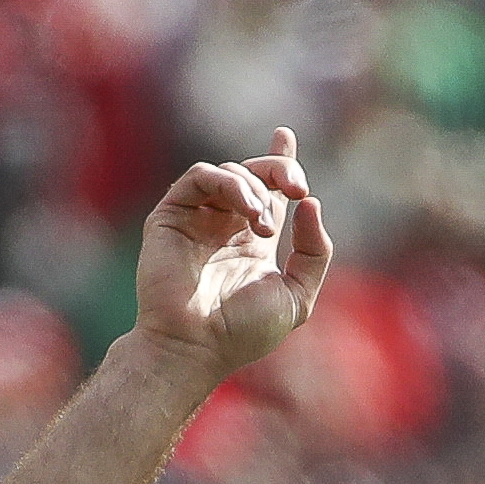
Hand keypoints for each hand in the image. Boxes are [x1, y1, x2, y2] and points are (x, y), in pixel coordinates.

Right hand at [131, 127, 330, 388]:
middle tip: (297, 189)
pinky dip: (227, 183)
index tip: (285, 135)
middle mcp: (223, 226)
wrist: (194, 348)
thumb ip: (314, 253)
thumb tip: (310, 204)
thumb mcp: (297, 297)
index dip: (279, 159)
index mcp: (251, 241)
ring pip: (229, 171)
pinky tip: (246, 211)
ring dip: (254, 189)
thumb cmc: (241, 333)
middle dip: (280, 168)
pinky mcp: (170, 218)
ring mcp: (196, 220)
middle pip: (254, 171)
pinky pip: (199, 177)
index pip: (267, 189)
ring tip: (264, 226)